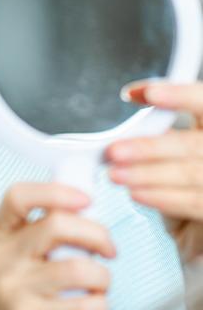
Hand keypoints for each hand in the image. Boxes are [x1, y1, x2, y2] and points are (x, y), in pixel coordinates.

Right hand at [0, 183, 114, 309]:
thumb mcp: (2, 257)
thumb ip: (30, 233)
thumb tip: (81, 208)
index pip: (18, 196)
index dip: (57, 191)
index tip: (85, 200)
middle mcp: (1, 258)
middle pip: (57, 225)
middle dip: (98, 234)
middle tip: (107, 249)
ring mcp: (13, 290)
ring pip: (78, 268)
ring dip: (103, 276)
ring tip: (99, 284)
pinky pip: (82, 307)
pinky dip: (100, 305)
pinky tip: (93, 306)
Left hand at [107, 81, 202, 265]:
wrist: (200, 216)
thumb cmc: (188, 173)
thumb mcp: (177, 143)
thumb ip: (165, 123)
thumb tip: (135, 96)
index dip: (181, 95)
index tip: (149, 93)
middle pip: (193, 145)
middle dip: (151, 148)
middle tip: (115, 151)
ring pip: (191, 174)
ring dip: (148, 175)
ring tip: (116, 174)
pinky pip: (194, 203)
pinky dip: (163, 198)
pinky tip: (136, 194)